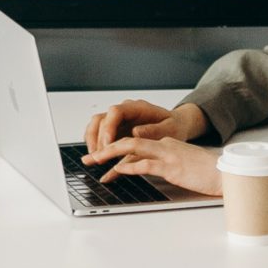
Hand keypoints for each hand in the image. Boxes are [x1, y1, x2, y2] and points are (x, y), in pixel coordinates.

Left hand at [82, 136, 222, 196]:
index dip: (116, 148)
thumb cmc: (206, 172)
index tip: (102, 156)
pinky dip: (129, 166)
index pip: (135, 142)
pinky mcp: (172, 166)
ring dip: (111, 154)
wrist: (225, 173)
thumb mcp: (182, 164)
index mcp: (166, 143)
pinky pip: (145, 163)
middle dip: (106, 148)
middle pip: (129, 141)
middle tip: (90, 157)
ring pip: (132, 148)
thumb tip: (149, 170)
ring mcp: (167, 154)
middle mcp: (164, 145)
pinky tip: (117, 170)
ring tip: (96, 161)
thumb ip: (166, 163)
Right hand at [83, 100, 207, 154]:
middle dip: (98, 139)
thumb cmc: (173, 126)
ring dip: (92, 142)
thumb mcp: (170, 129)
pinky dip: (94, 145)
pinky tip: (95, 157)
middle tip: (99, 157)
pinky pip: (98, 134)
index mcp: (137, 107)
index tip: (108, 144)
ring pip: (96, 125)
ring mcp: (118, 120)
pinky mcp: (116, 130)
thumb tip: (136, 132)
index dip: (109, 127)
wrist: (175, 126)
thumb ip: (154, 130)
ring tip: (94, 159)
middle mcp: (124, 111)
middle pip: (101, 119)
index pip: (115, 112)